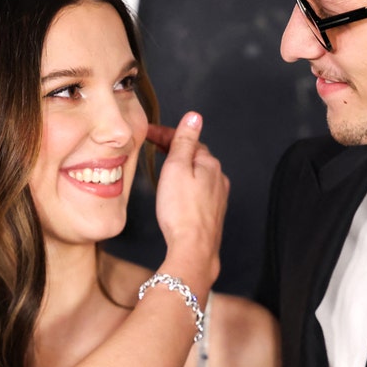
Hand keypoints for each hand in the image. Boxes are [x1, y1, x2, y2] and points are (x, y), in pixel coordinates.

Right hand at [151, 112, 227, 294]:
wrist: (194, 248)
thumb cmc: (181, 210)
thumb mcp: (177, 168)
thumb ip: (184, 141)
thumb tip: (194, 117)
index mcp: (209, 163)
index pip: (188, 140)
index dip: (166, 134)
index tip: (148, 132)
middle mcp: (218, 178)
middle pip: (195, 156)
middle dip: (175, 148)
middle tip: (153, 145)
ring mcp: (218, 197)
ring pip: (199, 174)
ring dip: (182, 166)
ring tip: (164, 165)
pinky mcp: (213, 214)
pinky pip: (200, 191)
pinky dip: (188, 184)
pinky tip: (179, 192)